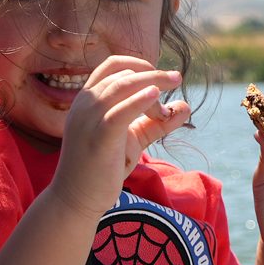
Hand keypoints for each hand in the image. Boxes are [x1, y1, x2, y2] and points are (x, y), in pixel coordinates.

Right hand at [46, 56, 189, 218]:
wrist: (77, 199)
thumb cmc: (102, 167)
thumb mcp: (132, 139)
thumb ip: (156, 122)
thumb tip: (186, 105)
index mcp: (88, 99)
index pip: (114, 65)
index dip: (141, 65)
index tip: (163, 80)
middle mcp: (84, 104)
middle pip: (124, 74)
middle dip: (153, 79)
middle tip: (175, 88)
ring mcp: (88, 120)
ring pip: (123, 86)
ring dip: (153, 83)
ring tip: (174, 85)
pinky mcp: (98, 138)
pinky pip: (119, 112)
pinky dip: (139, 100)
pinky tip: (156, 96)